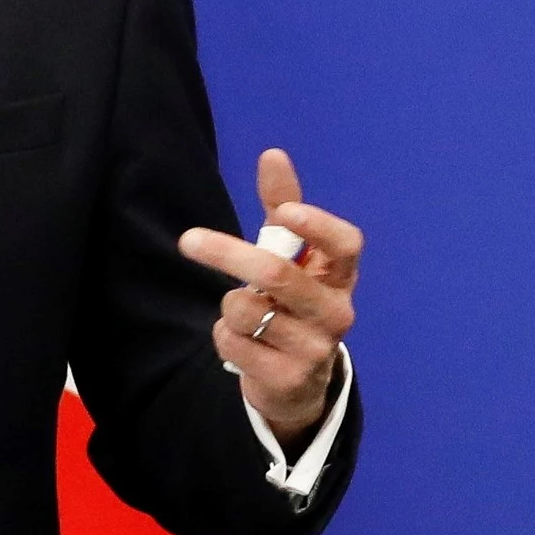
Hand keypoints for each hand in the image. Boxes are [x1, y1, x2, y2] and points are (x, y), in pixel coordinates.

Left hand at [181, 146, 360, 443]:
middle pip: (278, 275)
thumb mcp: (294, 258)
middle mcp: (337, 311)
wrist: (298, 381)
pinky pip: (234, 343)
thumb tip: (272, 154)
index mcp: (341, 275)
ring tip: (245, 315)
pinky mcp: (290, 379)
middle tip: (188, 239)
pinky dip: (225, 337)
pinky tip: (243, 343)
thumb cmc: (293, 303)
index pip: (345, 245)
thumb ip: (283, 207)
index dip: (318, 227)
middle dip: (228, 254)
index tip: (285, 212)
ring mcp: (316, 348)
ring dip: (228, 306)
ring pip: (246, 310)